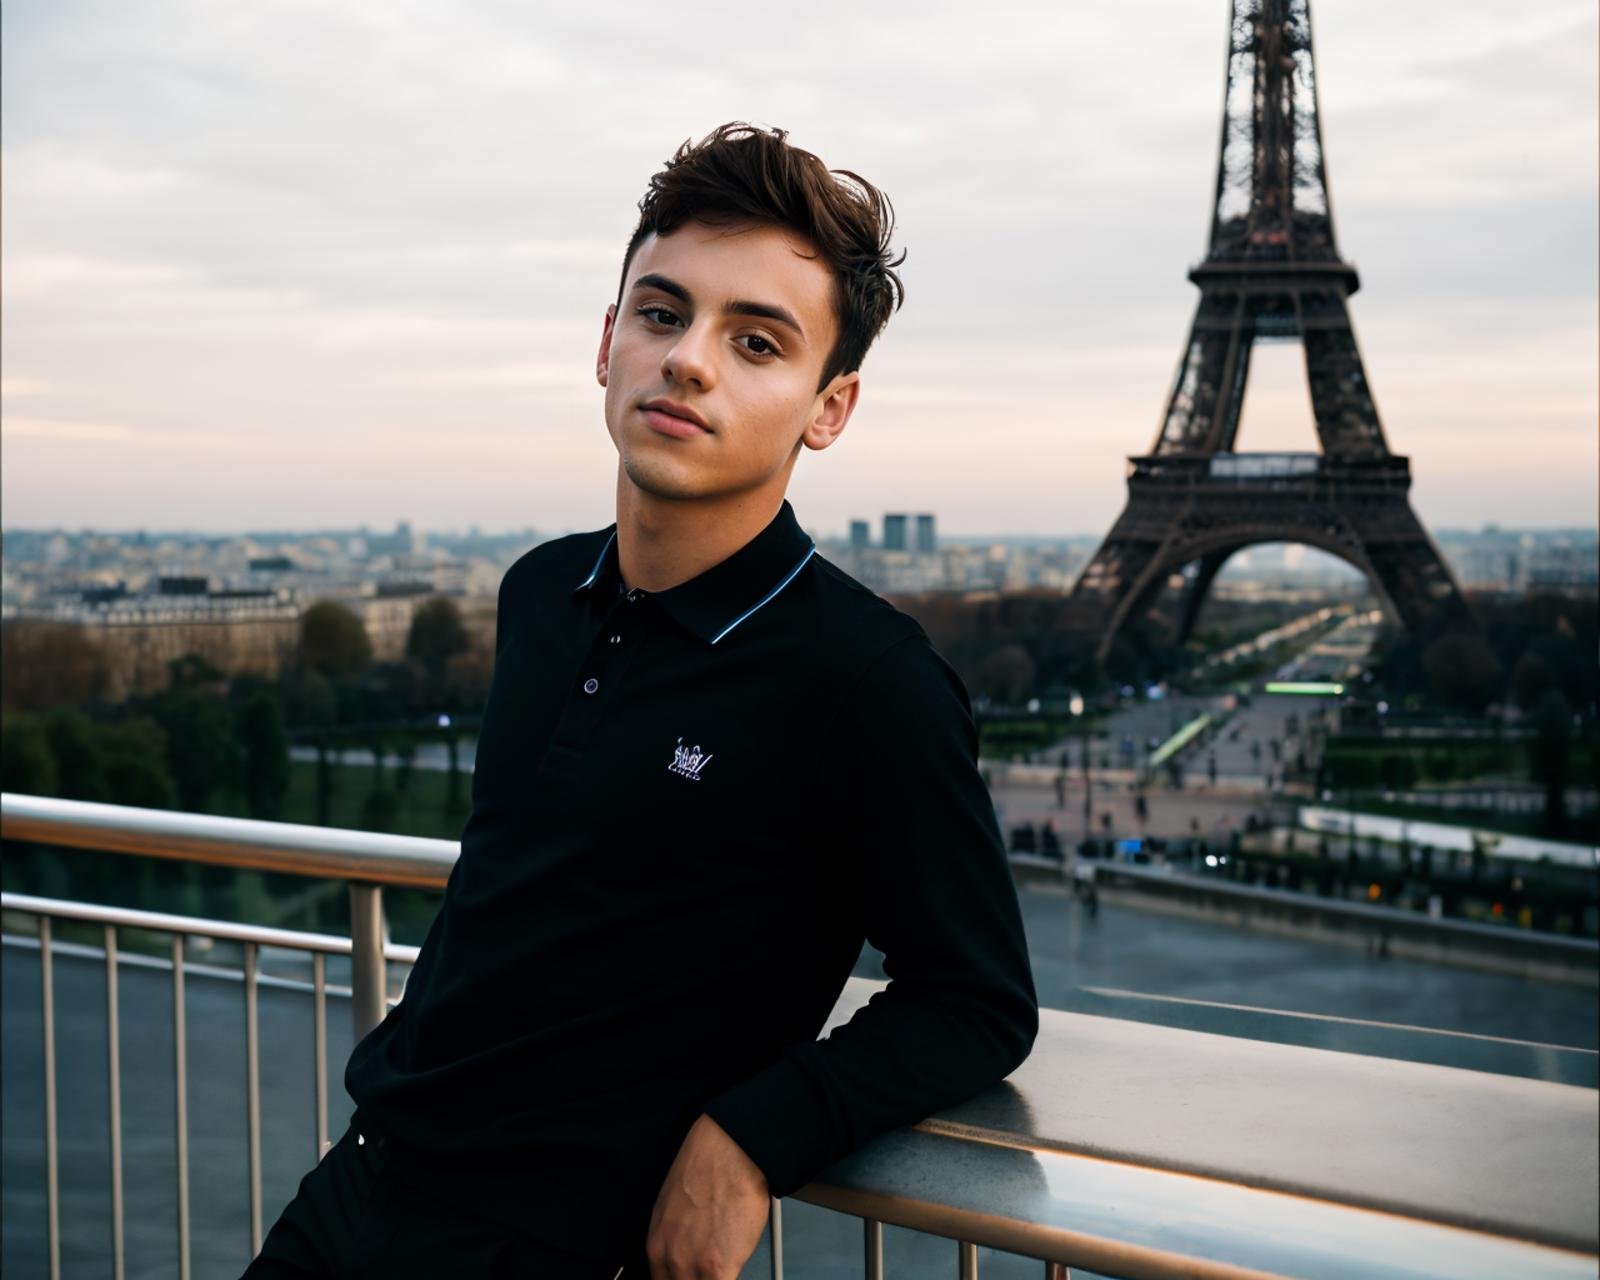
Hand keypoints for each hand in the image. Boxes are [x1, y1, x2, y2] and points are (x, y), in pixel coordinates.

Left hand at [644, 1113, 769, 1278]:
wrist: (727, 1152)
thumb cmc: (706, 1169)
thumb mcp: (674, 1209)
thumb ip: (676, 1241)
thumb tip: (689, 1257)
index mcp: (655, 1244)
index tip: (691, 1277)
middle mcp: (668, 1258)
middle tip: (707, 1273)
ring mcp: (692, 1266)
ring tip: (722, 1271)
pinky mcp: (717, 1270)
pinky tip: (733, 1272)